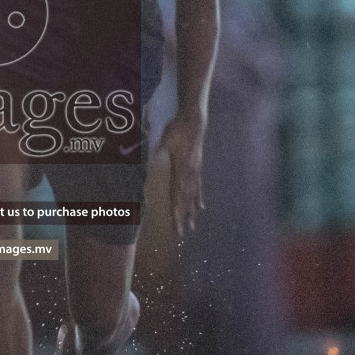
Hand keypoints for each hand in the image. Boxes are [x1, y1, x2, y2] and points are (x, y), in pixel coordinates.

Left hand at [158, 108, 206, 237]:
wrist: (194, 121)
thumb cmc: (176, 130)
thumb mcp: (165, 141)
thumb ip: (160, 154)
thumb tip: (153, 164)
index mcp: (181, 170)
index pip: (177, 195)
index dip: (176, 210)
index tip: (175, 224)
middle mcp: (190, 175)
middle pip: (186, 200)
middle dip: (184, 217)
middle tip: (183, 233)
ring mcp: (195, 172)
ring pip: (193, 197)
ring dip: (192, 212)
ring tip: (192, 226)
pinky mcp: (198, 169)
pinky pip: (199, 187)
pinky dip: (199, 198)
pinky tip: (201, 208)